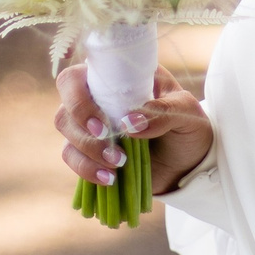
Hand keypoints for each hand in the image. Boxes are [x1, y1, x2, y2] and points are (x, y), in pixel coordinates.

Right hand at [54, 65, 213, 195]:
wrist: (189, 162)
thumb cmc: (187, 125)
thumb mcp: (186, 112)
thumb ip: (163, 112)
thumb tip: (129, 122)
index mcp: (116, 79)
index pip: (78, 76)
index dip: (75, 94)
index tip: (102, 122)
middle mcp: (97, 99)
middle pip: (66, 108)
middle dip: (83, 129)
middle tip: (110, 142)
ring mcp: (91, 128)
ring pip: (67, 135)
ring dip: (87, 152)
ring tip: (119, 164)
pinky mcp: (91, 154)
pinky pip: (72, 158)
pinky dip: (86, 170)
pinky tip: (110, 179)